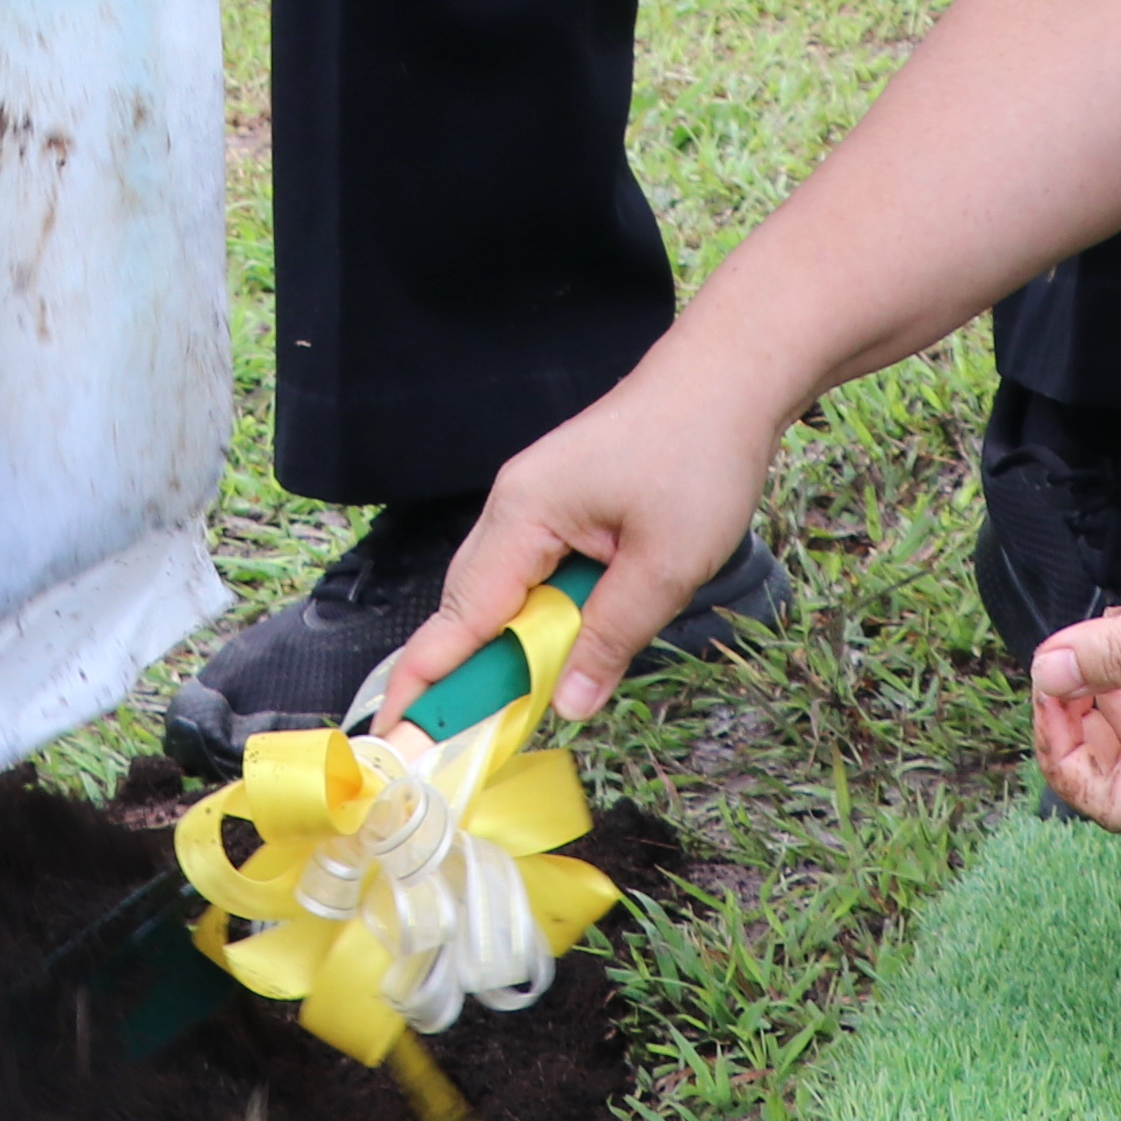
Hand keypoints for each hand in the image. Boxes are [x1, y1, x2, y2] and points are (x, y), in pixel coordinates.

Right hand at [375, 354, 791, 728]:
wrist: (727, 378)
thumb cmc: (698, 458)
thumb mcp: (665, 565)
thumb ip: (611, 638)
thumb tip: (568, 705)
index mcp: (524, 514)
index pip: (461, 614)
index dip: (428, 678)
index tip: (393, 731)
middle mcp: (513, 505)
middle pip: (469, 603)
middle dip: (458, 672)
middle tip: (451, 742)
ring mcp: (535, 498)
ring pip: (501, 588)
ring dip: (500, 646)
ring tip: (502, 709)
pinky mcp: (561, 499)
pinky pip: (529, 569)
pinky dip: (530, 615)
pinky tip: (553, 648)